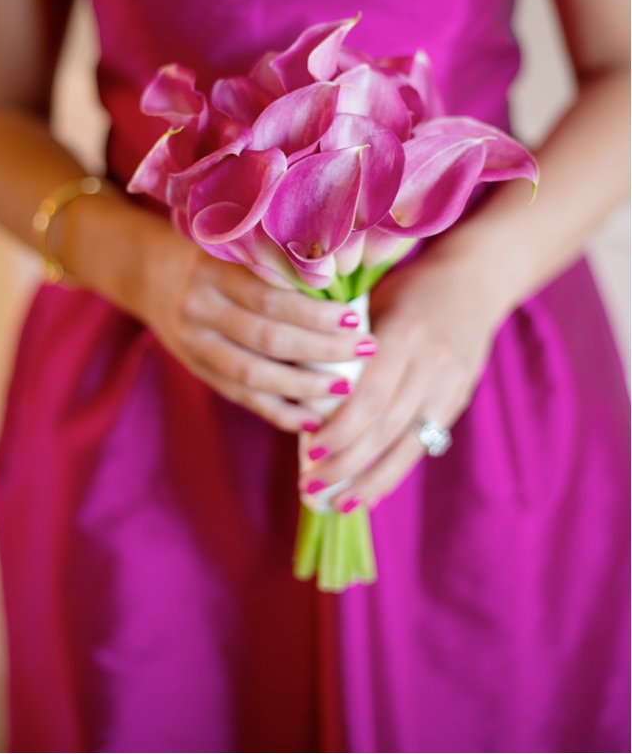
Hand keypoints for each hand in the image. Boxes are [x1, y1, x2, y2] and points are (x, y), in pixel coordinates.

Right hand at [135, 221, 377, 432]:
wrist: (146, 272)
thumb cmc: (210, 254)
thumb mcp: (231, 246)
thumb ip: (272, 261)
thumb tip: (342, 278)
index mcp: (213, 271)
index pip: (270, 297)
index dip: (313, 313)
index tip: (355, 318)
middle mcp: (201, 309)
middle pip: (267, 339)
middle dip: (321, 350)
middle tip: (365, 351)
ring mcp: (195, 345)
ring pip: (253, 376)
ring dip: (304, 387)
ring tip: (346, 388)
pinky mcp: (198, 370)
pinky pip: (240, 398)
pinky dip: (278, 412)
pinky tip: (312, 419)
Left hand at [297, 240, 505, 507]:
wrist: (477, 278)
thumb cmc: (411, 286)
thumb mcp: (375, 301)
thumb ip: (347, 344)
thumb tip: (302, 391)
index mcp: (405, 333)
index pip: (372, 394)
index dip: (341, 429)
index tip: (310, 452)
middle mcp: (432, 363)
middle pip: (388, 426)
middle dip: (348, 462)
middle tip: (310, 485)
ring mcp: (451, 384)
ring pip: (410, 444)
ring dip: (372, 480)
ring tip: (338, 503)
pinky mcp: (459, 398)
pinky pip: (426, 442)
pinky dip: (396, 470)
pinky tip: (371, 491)